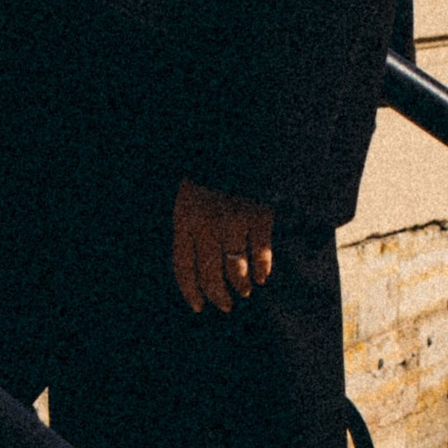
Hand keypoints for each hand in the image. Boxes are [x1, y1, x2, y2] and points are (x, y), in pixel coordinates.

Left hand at [173, 178, 273, 316]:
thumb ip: (189, 224)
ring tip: (245, 289)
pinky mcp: (259, 214)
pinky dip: (263, 268)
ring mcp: (234, 219)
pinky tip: (263, 276)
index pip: (183, 266)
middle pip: (210, 273)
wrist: (240, 140)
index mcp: (185, 217)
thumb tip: (194, 262)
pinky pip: (261, 252)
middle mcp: (207, 223)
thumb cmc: (212, 173)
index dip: (191, 291)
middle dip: (218, 295)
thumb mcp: (189, 194)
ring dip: (241, 284)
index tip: (199, 307)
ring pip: (236, 268)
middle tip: (226, 305)